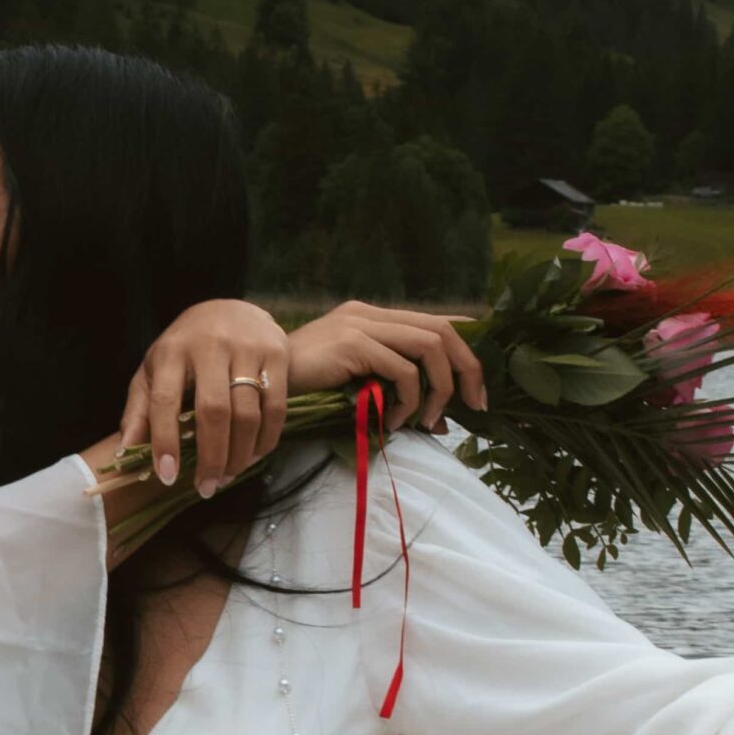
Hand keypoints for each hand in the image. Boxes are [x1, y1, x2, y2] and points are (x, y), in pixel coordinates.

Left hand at [119, 299, 289, 495]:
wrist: (230, 309)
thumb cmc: (185, 348)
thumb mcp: (154, 370)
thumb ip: (140, 409)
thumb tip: (126, 452)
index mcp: (172, 351)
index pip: (165, 401)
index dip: (165, 441)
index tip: (167, 476)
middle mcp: (210, 346)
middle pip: (214, 411)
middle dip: (211, 457)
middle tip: (206, 488)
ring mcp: (247, 347)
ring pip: (247, 413)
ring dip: (239, 454)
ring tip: (227, 476)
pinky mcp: (277, 352)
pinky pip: (276, 406)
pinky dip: (266, 439)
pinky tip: (253, 456)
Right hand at [283, 302, 487, 431]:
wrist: (255, 380)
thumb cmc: (302, 390)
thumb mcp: (353, 381)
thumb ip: (387, 385)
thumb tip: (436, 417)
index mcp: (371, 316)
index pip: (435, 320)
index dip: (467, 347)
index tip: (478, 383)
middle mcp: (369, 313)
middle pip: (442, 329)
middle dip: (467, 369)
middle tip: (473, 405)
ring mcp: (361, 324)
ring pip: (429, 346)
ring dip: (439, 389)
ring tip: (427, 421)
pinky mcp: (352, 343)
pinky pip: (402, 369)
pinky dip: (409, 399)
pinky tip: (394, 421)